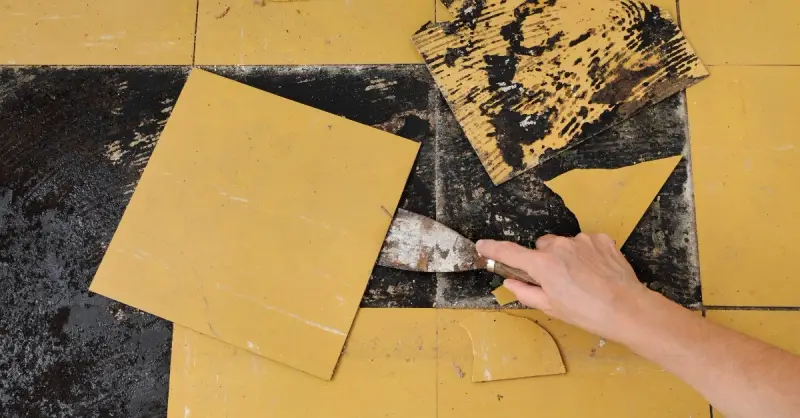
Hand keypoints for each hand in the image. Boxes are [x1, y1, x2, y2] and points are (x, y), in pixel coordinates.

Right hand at [476, 234, 654, 341]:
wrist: (627, 309)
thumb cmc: (587, 313)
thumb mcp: (551, 307)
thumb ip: (526, 291)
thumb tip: (510, 282)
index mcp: (543, 265)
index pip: (509, 252)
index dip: (493, 249)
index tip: (482, 246)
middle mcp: (559, 246)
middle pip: (540, 247)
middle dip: (543, 260)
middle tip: (555, 280)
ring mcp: (581, 240)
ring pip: (563, 244)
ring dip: (565, 256)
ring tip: (580, 278)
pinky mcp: (600, 239)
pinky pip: (584, 242)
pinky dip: (585, 253)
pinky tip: (595, 271)